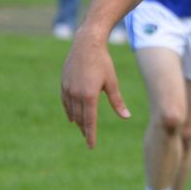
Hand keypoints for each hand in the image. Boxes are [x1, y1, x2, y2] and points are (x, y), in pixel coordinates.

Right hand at [60, 33, 129, 147]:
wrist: (87, 44)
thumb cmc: (103, 63)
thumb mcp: (112, 82)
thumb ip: (117, 101)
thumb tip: (127, 116)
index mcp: (89, 96)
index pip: (89, 121)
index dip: (90, 135)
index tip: (91, 145)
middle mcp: (76, 94)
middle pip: (80, 118)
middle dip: (84, 129)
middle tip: (88, 138)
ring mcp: (68, 89)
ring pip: (71, 111)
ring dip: (77, 121)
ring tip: (82, 129)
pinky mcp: (63, 83)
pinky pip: (65, 102)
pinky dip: (69, 110)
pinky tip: (72, 116)